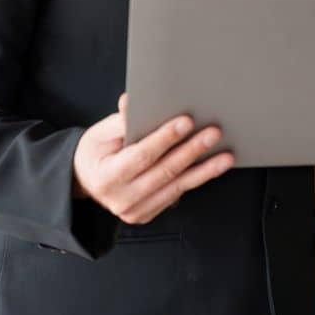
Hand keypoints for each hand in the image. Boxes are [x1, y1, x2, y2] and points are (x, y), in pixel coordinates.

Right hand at [71, 94, 234, 224]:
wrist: (87, 181)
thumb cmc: (96, 152)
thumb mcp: (100, 134)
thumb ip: (121, 120)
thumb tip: (134, 101)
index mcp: (107, 177)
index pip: (141, 156)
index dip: (164, 138)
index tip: (186, 121)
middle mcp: (121, 199)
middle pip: (164, 172)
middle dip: (191, 151)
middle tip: (214, 133)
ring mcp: (136, 211)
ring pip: (177, 187)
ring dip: (204, 170)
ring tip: (226, 156)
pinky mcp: (150, 213)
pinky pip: (178, 194)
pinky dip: (197, 179)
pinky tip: (215, 166)